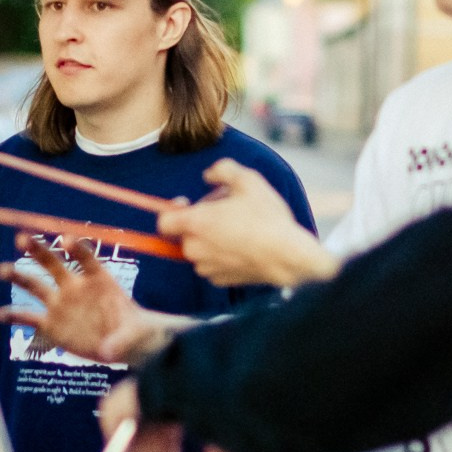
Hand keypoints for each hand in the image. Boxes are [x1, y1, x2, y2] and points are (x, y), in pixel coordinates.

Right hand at [0, 235, 168, 364]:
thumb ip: (120, 341)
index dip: (76, 248)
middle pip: (53, 263)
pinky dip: (13, 316)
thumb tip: (108, 353)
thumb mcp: (133, 335)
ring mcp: (60, 304)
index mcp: (98, 279)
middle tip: (22, 238)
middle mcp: (74, 286)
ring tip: (3, 270)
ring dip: (18, 276)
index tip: (66, 239)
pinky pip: (28, 318)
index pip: (86, 258)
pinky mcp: (51, 324)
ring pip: (35, 285)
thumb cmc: (133, 331)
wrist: (124, 343)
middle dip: (38, 250)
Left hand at [156, 160, 339, 288]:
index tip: (188, 203)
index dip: (172, 210)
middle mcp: (195, 249)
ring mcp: (207, 267)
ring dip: (211, 239)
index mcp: (195, 223)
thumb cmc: (267, 218)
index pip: (163, 221)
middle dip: (200, 221)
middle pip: (184, 233)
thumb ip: (223, 170)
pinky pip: (213, 264)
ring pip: (199, 249)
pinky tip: (244, 246)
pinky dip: (222, 255)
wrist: (289, 256)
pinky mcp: (221, 281)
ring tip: (238, 228)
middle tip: (226, 211)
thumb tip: (208, 175)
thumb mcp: (248, 180)